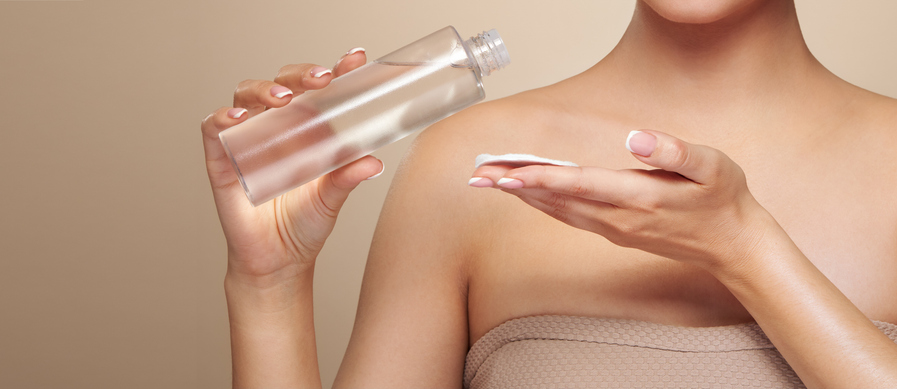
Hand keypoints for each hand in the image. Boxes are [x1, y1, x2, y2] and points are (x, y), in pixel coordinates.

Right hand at [201, 48, 382, 285]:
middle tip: (321, 79)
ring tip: (283, 99)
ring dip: (263, 90)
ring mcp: (247, 141)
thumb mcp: (331, 199)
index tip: (354, 61)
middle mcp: (276, 129)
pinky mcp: (222, 160)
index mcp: (306, 130)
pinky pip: (213, 130)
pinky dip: (222, 119)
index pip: (318, 92)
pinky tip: (237, 120)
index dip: (335, 72)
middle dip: (300, 75)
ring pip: (246, 97)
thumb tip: (372, 161)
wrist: (278, 263)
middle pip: (281, 84)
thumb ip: (348, 177)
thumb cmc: (304, 226)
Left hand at [469, 130, 769, 271]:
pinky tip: (528, 195)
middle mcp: (619, 218)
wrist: (734, 245)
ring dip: (523, 196)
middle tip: (478, 175)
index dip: (541, 177)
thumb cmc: (723, 200)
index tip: (508, 173)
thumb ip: (674, 152)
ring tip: (491, 181)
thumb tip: (635, 139)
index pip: (579, 185)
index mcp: (639, 198)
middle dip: (515, 187)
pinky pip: (569, 217)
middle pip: (557, 200)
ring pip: (558, 211)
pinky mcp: (615, 232)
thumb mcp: (712, 167)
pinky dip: (543, 205)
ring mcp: (614, 229)